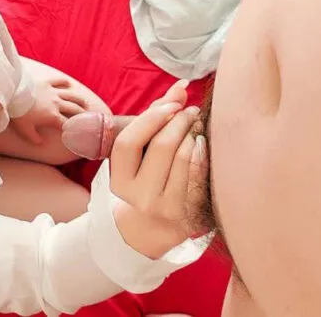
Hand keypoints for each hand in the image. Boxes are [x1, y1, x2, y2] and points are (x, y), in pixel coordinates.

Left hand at [9, 75, 90, 144]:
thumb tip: (41, 143)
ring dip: (79, 99)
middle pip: (74, 109)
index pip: (67, 124)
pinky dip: (64, 82)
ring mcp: (52, 92)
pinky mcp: (46, 82)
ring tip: (85, 103)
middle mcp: (56, 103)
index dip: (74, 129)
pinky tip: (68, 83)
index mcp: (52, 116)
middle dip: (82, 114)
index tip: (78, 132)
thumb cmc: (17, 113)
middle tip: (87, 118)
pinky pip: (58, 81)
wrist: (11, 93)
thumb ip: (34, 138)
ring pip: (71, 95)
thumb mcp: (24, 130)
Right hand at [108, 80, 207, 258]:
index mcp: (118, 180)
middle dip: (179, 122)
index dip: (150, 119)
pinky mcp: (185, 214)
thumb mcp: (137, 156)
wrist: (146, 232)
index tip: (171, 106)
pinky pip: (198, 175)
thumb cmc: (142, 183)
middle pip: (160, 148)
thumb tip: (180, 87)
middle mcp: (137, 196)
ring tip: (196, 124)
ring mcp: (162, 207)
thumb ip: (153, 119)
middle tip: (190, 110)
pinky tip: (201, 145)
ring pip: (183, 159)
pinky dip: (202, 154)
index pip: (128, 143)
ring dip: (192, 134)